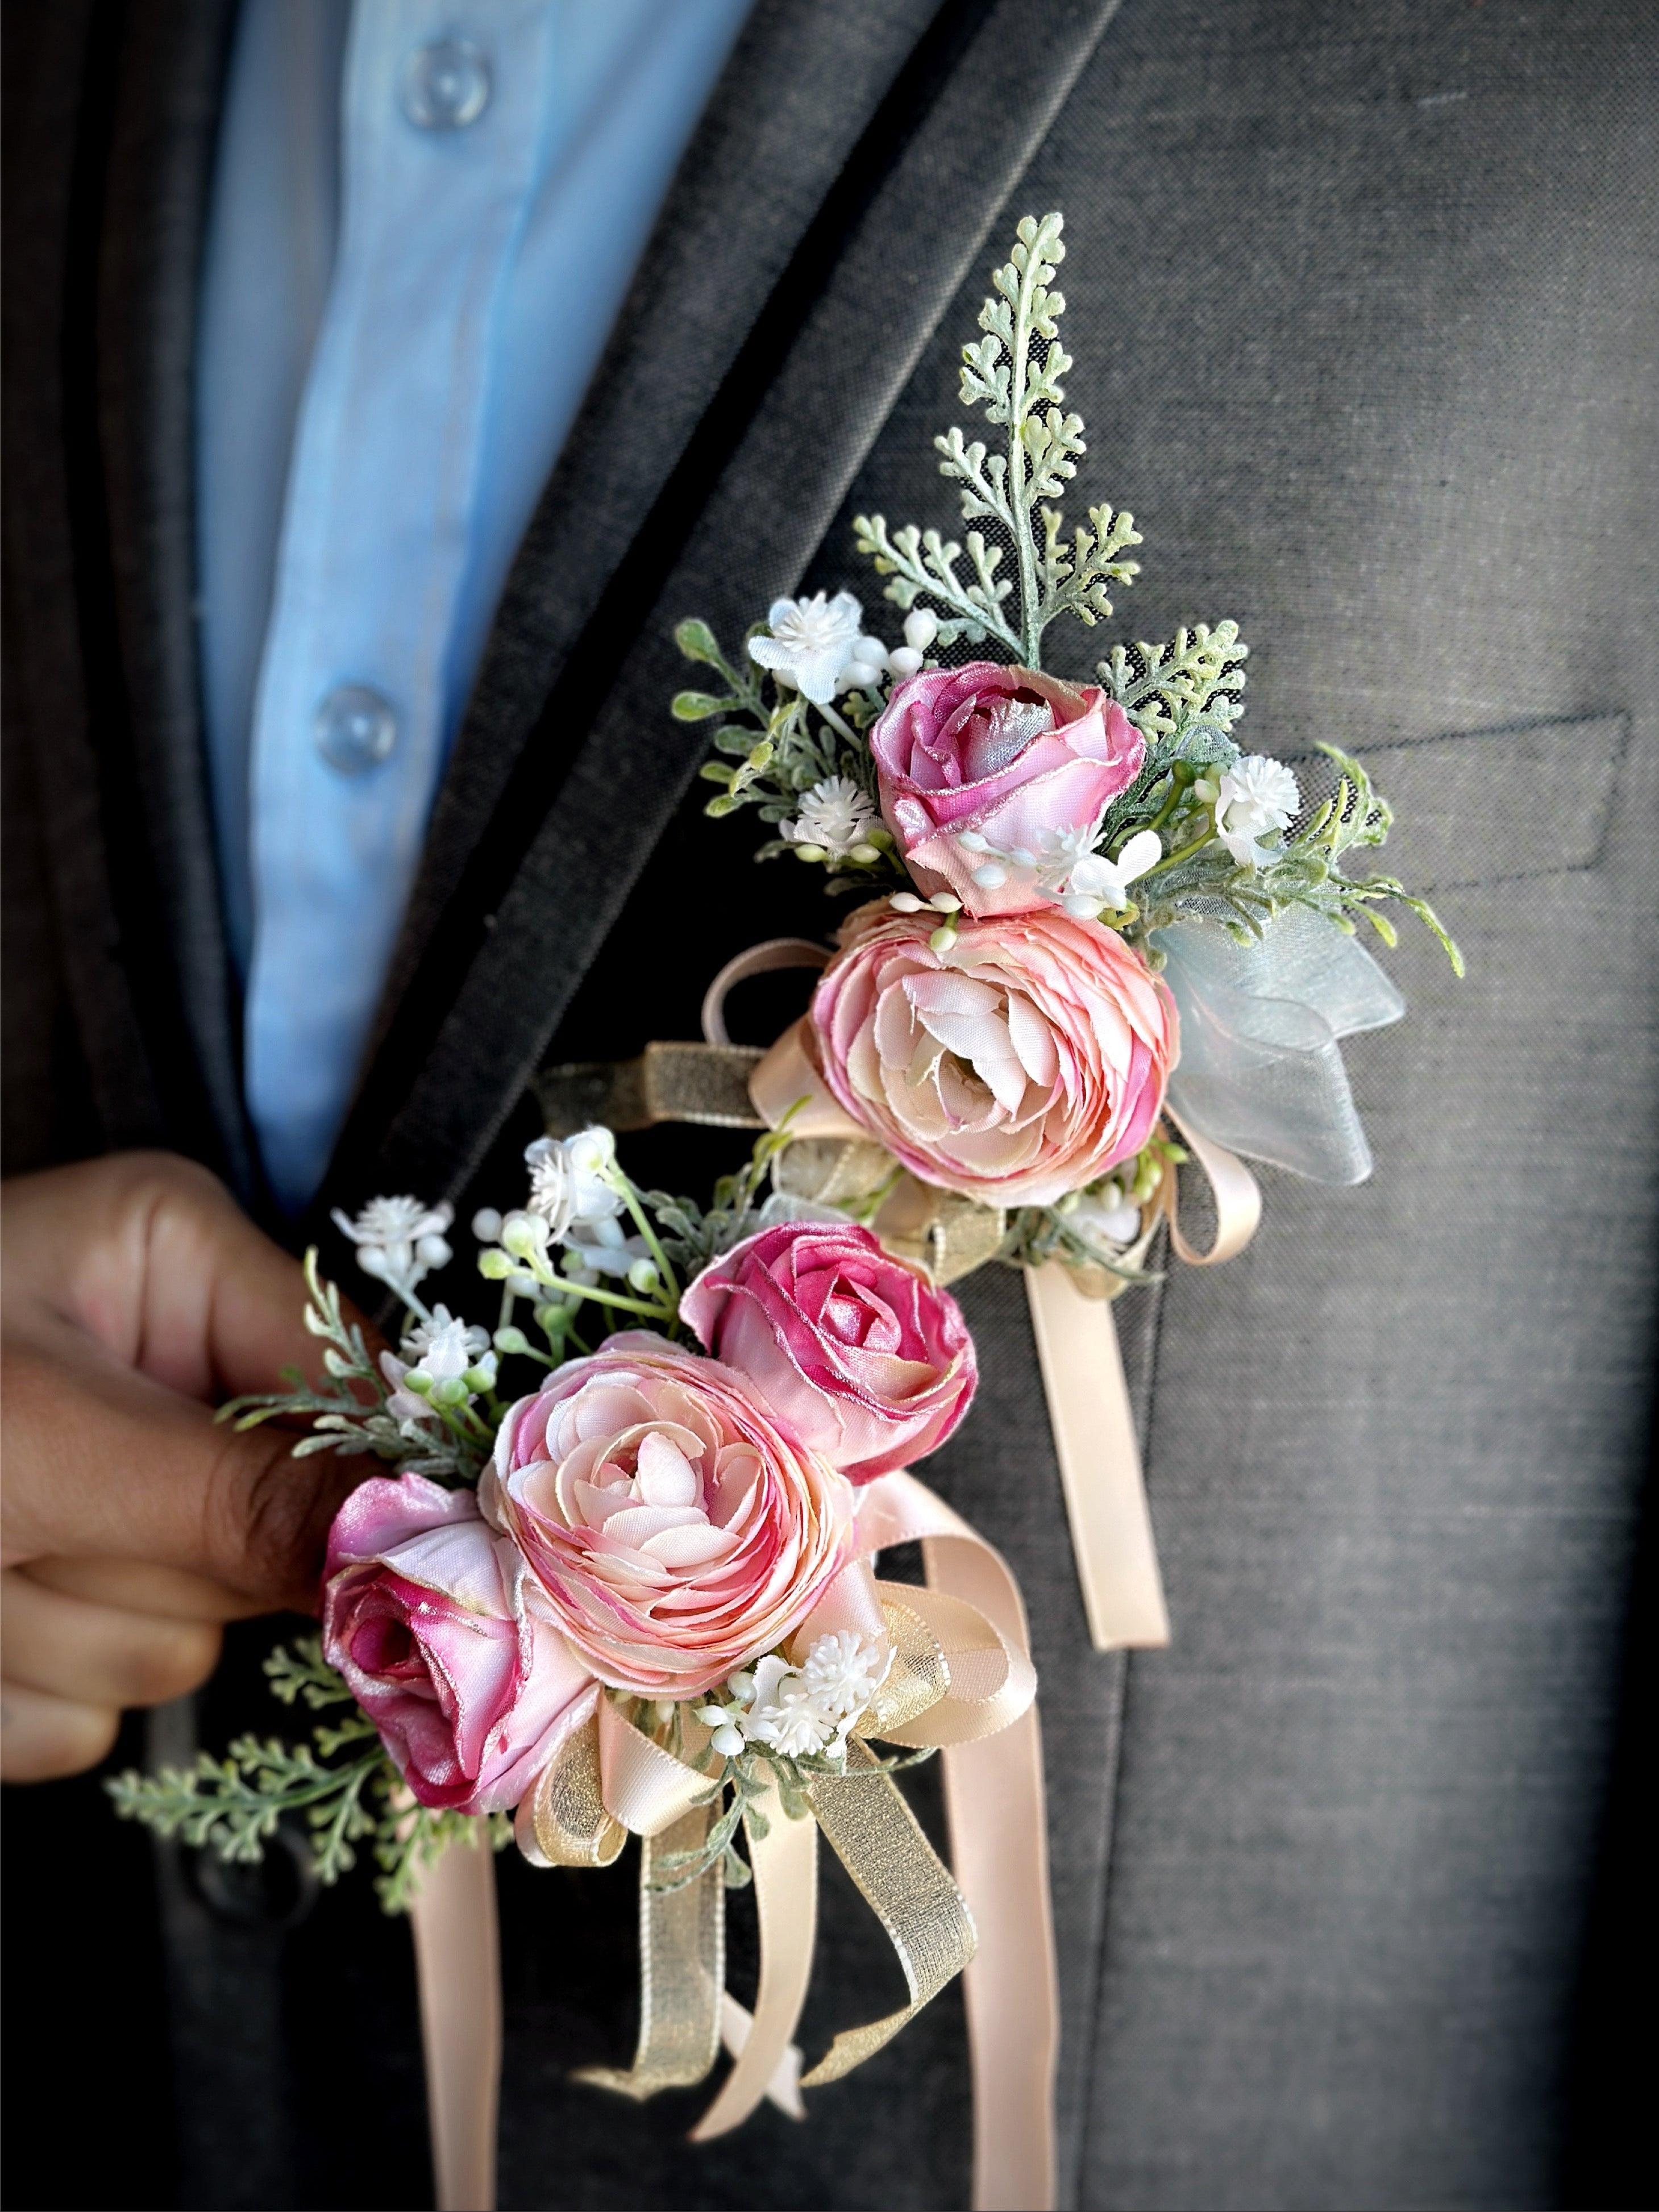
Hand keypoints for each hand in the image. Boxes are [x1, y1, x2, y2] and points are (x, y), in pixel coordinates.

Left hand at [1, 1152, 361, 1780]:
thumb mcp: (38, 1438)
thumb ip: (238, 1495)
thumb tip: (432, 1538)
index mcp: (171, 1271)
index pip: (355, 1393)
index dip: (360, 1490)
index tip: (381, 1572)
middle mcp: (157, 1383)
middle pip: (261, 1545)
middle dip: (129, 1572)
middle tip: (16, 1534)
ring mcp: (108, 1511)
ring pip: (171, 1651)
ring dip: (45, 1643)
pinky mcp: (52, 1617)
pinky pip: (88, 1717)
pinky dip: (1, 1697)